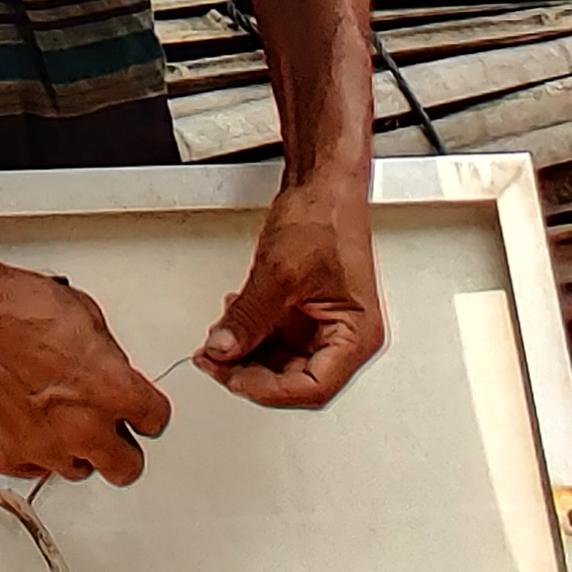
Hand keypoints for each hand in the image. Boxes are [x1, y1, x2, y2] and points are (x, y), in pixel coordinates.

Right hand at [0, 261, 173, 485]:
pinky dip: (31, 449)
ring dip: (73, 448)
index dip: (145, 412)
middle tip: (107, 430)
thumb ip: (108, 360)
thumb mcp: (85, 318)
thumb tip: (109, 372)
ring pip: (77, 469)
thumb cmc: (14, 309)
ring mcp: (43, 450)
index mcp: (113, 392)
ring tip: (54, 418)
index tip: (137, 410)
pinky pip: (32, 467)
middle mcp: (83, 430)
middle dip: (119, 448)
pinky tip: (22, 419)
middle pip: (126, 467)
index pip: (155, 421)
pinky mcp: (6, 458)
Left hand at [198, 186, 383, 409]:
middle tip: (214, 361)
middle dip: (250, 372)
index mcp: (357, 335)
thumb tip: (223, 350)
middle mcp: (345, 335)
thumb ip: (249, 318)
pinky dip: (249, 334)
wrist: (324, 181)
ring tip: (215, 342)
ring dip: (245, 354)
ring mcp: (324, 324)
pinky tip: (230, 322)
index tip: (232, 377)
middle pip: (294, 379)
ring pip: (280, 361)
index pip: (312, 387)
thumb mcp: (280, 272)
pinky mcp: (306, 312)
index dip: (268, 389)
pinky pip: (274, 337)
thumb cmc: (326, 216)